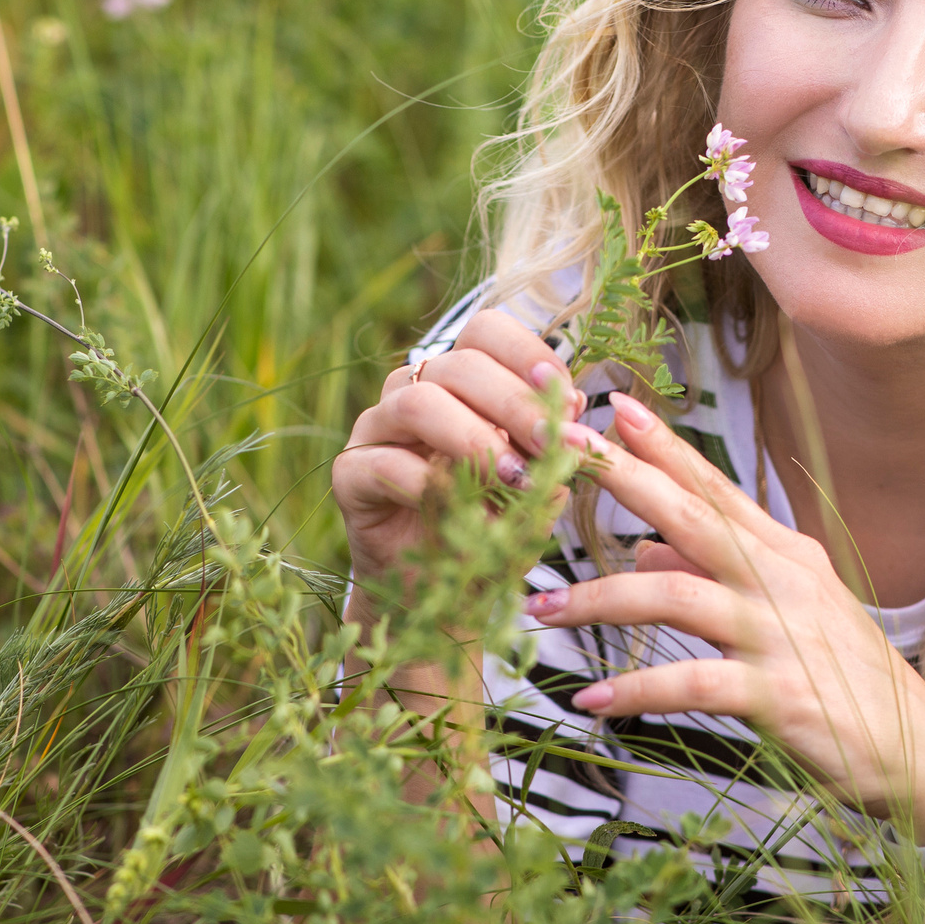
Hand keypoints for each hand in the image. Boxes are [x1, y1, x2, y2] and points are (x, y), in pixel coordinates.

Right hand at [331, 308, 588, 591]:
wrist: (436, 590)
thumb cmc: (487, 528)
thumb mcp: (535, 490)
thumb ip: (552, 452)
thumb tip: (574, 416)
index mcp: (459, 380)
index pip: (487, 332)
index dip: (530, 355)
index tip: (569, 400)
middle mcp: (413, 391)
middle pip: (459, 364)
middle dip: (515, 403)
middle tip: (554, 446)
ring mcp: (376, 429)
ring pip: (417, 402)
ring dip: (474, 438)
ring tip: (513, 478)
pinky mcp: (350, 473)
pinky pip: (384, 462)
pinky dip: (430, 484)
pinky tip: (463, 510)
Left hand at [524, 395, 924, 838]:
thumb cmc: (850, 685)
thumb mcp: (789, 616)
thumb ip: (715, 577)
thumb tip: (644, 551)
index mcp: (786, 556)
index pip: (715, 490)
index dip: (665, 447)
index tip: (614, 406)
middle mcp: (782, 582)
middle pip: (690, 517)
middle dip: (622, 479)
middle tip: (560, 451)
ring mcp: (781, 635)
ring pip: (675, 596)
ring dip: (599, 599)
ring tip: (540, 608)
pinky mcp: (778, 695)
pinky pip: (691, 683)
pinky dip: (635, 689)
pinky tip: (591, 698)